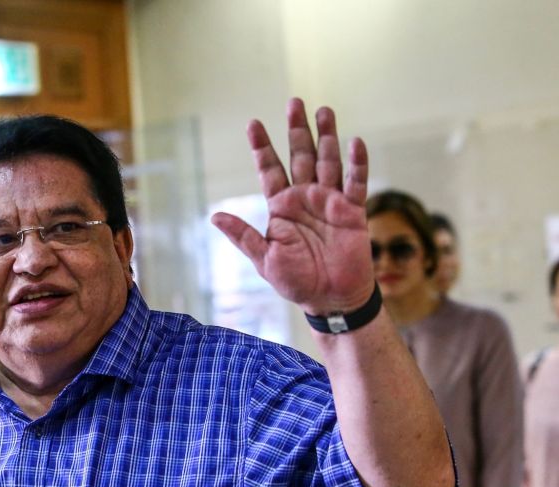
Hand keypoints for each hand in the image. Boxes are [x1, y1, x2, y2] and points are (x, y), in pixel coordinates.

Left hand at [212, 98, 373, 315]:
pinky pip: (355, 183)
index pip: (270, 169)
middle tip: (293, 103)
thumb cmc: (296, 281)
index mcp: (281, 207)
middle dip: (297, 130)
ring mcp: (329, 202)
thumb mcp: (264, 259)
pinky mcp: (352, 211)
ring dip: (327, 137)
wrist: (331, 299)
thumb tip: (215, 216)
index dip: (262, 147)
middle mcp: (304, 198)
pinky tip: (355, 143)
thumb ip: (243, 236)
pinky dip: (356, 163)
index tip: (253, 124)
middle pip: (300, 156)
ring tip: (324, 111)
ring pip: (327, 162)